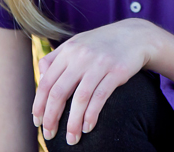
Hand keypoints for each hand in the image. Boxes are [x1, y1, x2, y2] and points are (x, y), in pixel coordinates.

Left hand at [31, 19, 155, 145]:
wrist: (135, 35)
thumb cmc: (102, 42)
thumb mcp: (77, 43)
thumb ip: (57, 58)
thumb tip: (41, 77)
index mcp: (68, 50)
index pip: (46, 82)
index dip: (39, 105)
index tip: (37, 121)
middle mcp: (81, 56)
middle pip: (58, 92)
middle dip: (51, 118)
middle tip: (49, 134)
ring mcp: (99, 63)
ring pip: (79, 99)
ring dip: (73, 123)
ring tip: (71, 139)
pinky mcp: (117, 71)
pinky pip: (100, 97)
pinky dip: (91, 115)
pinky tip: (88, 127)